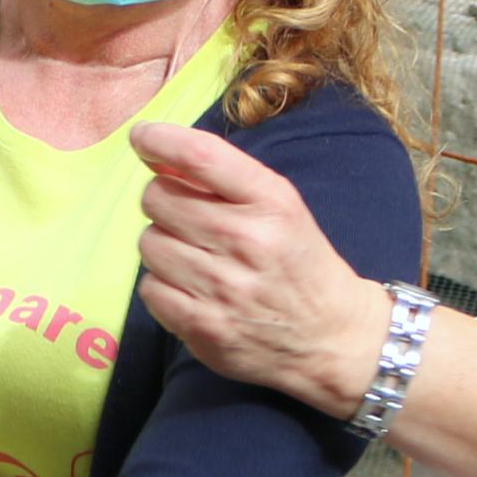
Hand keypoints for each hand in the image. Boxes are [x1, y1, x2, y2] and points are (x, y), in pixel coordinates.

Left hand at [129, 122, 384, 418]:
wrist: (332, 338)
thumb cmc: (297, 261)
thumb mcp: (280, 206)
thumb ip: (224, 177)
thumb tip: (157, 153)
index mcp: (272, 201)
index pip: (200, 155)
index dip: (159, 139)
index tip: (143, 138)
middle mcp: (247, 240)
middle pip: (158, 198)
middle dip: (164, 200)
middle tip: (188, 218)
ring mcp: (224, 287)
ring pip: (149, 242)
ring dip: (164, 245)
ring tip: (196, 258)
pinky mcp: (205, 328)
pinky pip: (150, 288)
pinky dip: (164, 286)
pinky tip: (193, 290)